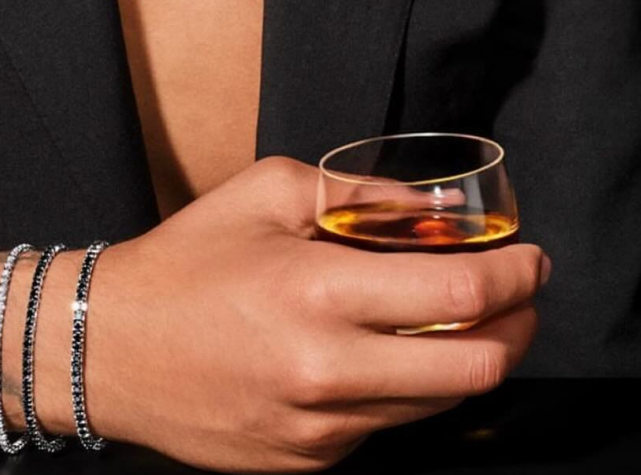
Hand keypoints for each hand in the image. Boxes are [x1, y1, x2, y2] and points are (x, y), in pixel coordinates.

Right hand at [83, 155, 548, 471]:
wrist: (108, 347)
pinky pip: (386, 425)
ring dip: (473, 360)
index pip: (460, 295)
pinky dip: (408, 388)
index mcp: (319, 291)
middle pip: (476, 367)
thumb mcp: (268, 191)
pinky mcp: (309, 460)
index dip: (516, 275)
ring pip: (438, 403)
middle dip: (519, 327)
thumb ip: (358, 194)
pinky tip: (391, 353)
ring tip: (468, 321)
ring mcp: (321, 428)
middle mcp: (329, 370)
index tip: (532, 259)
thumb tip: (432, 208)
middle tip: (521, 296)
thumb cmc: (187, 259)